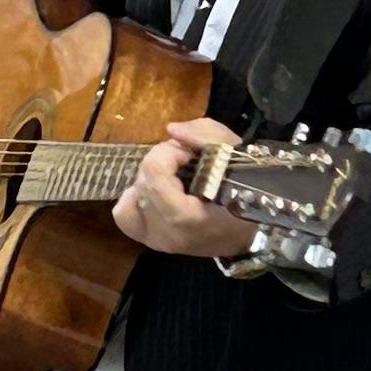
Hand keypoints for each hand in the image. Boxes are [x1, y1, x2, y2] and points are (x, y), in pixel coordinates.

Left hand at [113, 116, 255, 263]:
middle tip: (186, 164)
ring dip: (151, 178)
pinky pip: (123, 212)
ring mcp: (156, 240)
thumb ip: (204, 134)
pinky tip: (156, 193)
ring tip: (174, 179)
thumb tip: (172, 130)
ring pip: (133, 193)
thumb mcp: (233, 153)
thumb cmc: (246, 192)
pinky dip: (135, 197)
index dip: (170, 152)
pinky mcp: (148, 240)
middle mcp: (167, 232)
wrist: (247, 234)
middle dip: (162, 162)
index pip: (154, 171)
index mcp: (187, 216)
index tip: (190, 154)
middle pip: (143, 178)